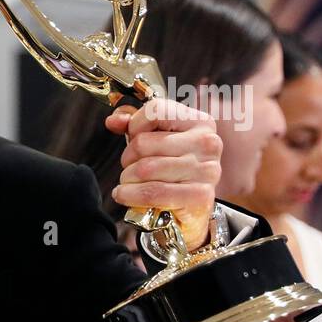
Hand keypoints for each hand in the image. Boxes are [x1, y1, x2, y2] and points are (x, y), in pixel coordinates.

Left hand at [106, 98, 222, 250]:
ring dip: (127, 179)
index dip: (135, 125)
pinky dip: (129, 195)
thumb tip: (113, 121)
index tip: (134, 137)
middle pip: (142, 143)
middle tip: (132, 167)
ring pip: (144, 169)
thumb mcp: (156, 141)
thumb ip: (134, 125)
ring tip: (131, 183)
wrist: (191, 211)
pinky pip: (150, 192)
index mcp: (200, 122)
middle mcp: (207, 143)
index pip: (155, 110)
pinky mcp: (199, 196)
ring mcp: (206, 170)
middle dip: (128, 158)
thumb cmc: (172, 172)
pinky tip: (124, 195)